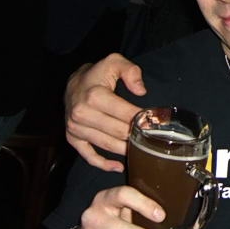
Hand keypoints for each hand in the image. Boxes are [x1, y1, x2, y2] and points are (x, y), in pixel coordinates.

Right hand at [65, 53, 144, 171]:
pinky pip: (88, 155)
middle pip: (118, 132)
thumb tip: (141, 90)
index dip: (143, 120)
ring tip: (143, 150)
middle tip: (153, 138)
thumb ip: (131, 71)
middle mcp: (82, 113)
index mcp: (94, 96)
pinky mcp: (72, 137)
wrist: (73, 83)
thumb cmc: (98, 73)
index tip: (158, 123)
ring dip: (126, 149)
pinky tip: (118, 166)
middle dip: (137, 135)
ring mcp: (75, 128)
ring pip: (106, 145)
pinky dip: (103, 164)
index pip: (125, 114)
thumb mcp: (115, 62)